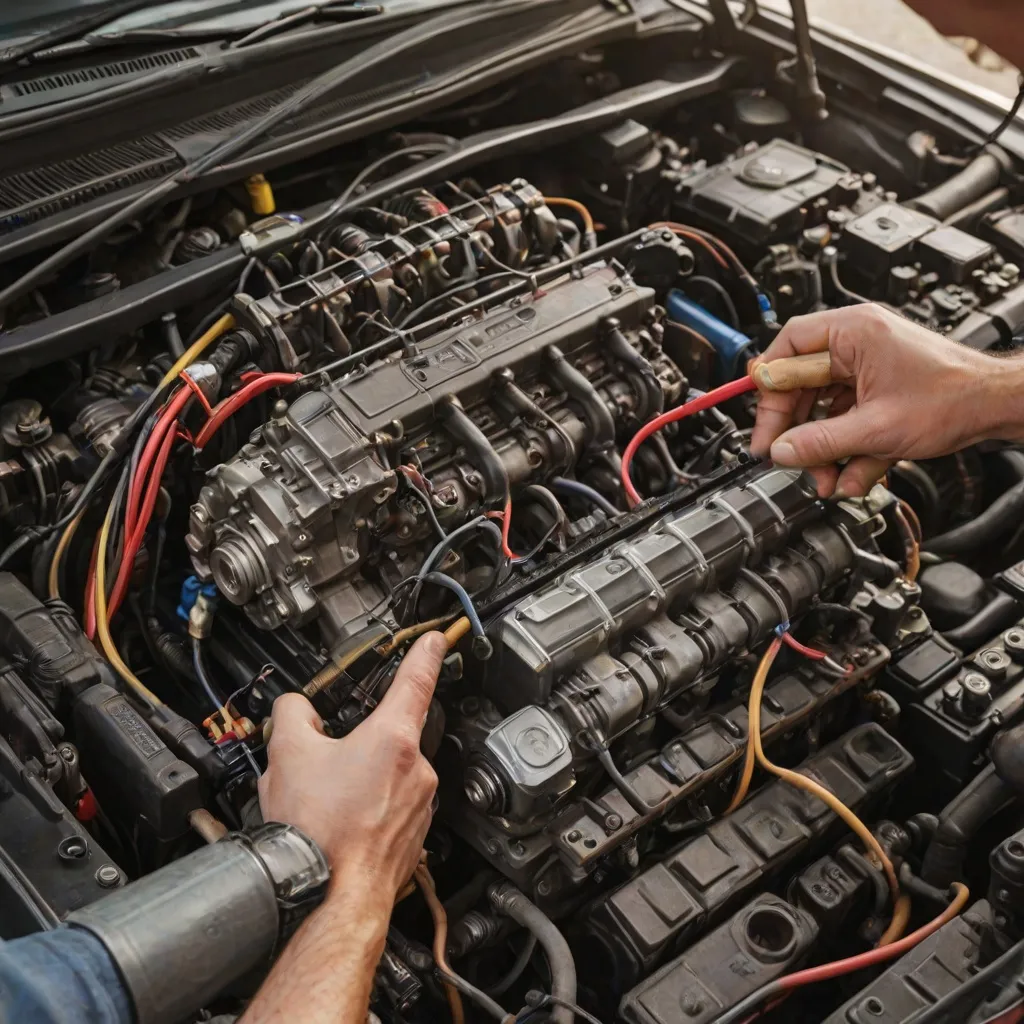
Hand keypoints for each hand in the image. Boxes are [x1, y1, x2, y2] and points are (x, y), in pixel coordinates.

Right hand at [258, 631, 445, 901]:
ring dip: (359, 781)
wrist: (329, 899)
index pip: (417, 680)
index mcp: (393, 739)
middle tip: (324, 766)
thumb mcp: (287, 756)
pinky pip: (390, 809)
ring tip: (324, 806)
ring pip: (387, 777)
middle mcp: (417, 770)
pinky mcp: (413, 837)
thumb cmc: (317, 835)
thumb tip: (294, 708)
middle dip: (358, 744)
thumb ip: (293, 715)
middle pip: (389, 736)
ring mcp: (419, 805)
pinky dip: (366, 811)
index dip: (425, 653)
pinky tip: (336, 827)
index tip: (435, 640)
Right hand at [750, 304, 1023, 496]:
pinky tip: (853, 475)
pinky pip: (846, 419)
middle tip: (786, 457)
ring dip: (822, 447)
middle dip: (797, 429)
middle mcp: (858, 343)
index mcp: (853, 332)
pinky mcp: (878, 391)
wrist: (996, 408)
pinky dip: (846, 448)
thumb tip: (782, 451)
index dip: (768, 386)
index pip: (788, 348)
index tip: (763, 422)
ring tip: (825, 477)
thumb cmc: (954, 398)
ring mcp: (868, 367)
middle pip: (801, 384)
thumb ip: (821, 441)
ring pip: (823, 407)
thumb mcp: (876, 428)